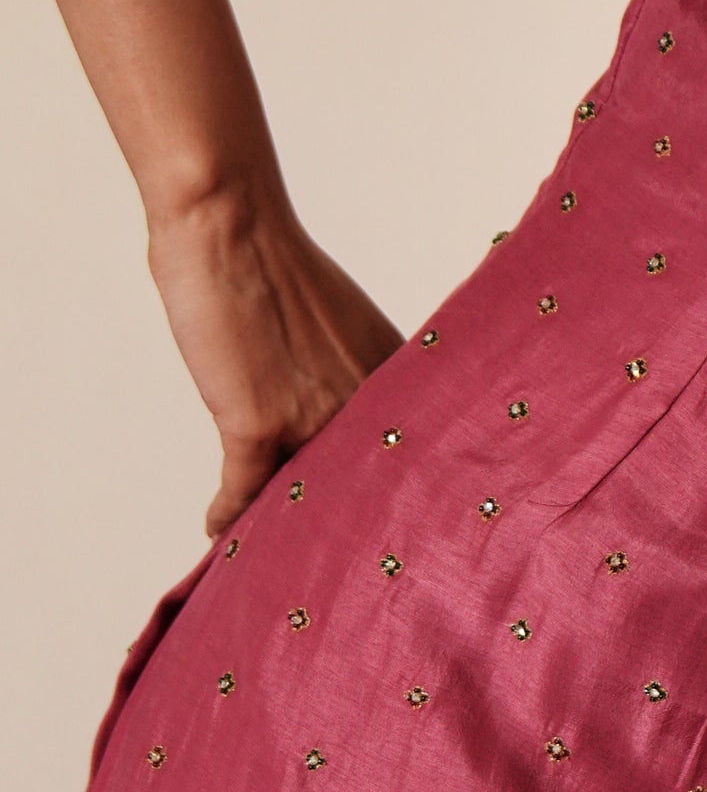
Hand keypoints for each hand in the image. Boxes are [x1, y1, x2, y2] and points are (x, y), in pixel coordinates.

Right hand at [146, 181, 400, 533]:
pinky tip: (218, 532)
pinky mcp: (259, 424)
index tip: (397, 527)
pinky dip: (228, 515)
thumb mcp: (338, 326)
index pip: (404, 452)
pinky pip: (243, 493)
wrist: (231, 227)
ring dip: (285, 528)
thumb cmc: (279, 270)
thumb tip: (342, 425)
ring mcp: (314, 416)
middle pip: (359, 486)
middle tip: (343, 564)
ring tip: (278, 556)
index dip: (396, 492)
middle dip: (348, 525)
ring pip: (302, 496)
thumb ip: (349, 377)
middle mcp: (364, 401)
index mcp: (393, 376)